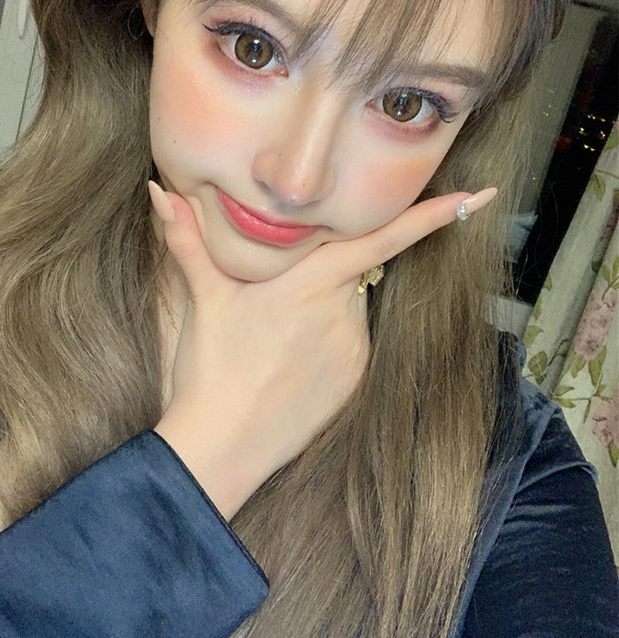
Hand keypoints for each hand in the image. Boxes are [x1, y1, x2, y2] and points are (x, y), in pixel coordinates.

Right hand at [150, 182, 495, 518]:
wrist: (221, 447)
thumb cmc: (209, 369)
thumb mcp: (201, 298)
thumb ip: (185, 238)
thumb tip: (159, 190)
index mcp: (308, 282)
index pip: (380, 238)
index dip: (431, 215)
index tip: (478, 197)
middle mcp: (341, 312)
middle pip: (352, 269)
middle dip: (326, 269)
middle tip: (278, 298)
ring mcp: (353, 350)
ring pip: (351, 305)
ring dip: (326, 305)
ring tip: (275, 337)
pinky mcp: (355, 380)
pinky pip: (353, 341)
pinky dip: (330, 338)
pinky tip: (290, 361)